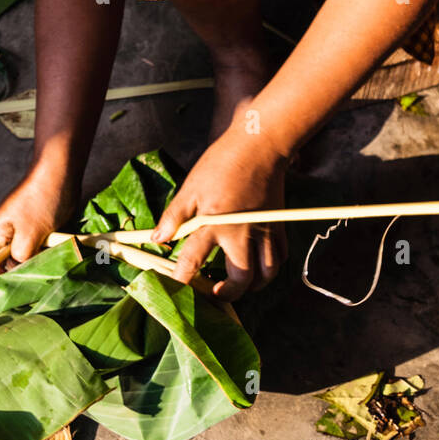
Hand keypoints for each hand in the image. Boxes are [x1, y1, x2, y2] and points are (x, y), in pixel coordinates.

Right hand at [0, 161, 79, 281]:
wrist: (61, 171)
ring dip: (37, 264)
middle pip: (10, 260)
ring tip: (46, 281)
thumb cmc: (41, 200)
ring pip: (28, 253)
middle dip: (20, 274)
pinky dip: (48, 253)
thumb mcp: (29, 234)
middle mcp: (9, 231)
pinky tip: (57, 264)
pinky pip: (42, 245)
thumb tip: (18, 272)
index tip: (10, 298)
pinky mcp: (43, 224)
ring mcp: (27, 226)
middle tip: (33, 293)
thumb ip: (21, 257)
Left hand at [151, 125, 288, 300]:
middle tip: (214, 293)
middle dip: (227, 293)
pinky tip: (258, 266)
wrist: (259, 146)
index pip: (193, 261)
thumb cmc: (222, 164)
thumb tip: (158, 239)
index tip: (176, 289)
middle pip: (240, 279)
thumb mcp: (191, 187)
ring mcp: (264, 231)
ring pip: (266, 274)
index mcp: (214, 223)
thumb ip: (174, 216)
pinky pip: (280, 257)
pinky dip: (270, 268)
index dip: (182, 279)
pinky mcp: (278, 225)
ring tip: (238, 284)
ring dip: (252, 286)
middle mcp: (242, 233)